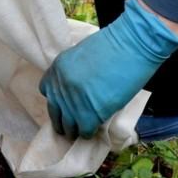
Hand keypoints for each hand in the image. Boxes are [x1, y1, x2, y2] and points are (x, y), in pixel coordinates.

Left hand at [39, 0, 177, 138]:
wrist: (131, 46)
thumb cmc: (113, 45)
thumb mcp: (81, 54)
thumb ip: (73, 71)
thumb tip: (76, 88)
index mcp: (57, 68)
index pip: (46, 91)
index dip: (57, 99)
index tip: (66, 104)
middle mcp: (60, 86)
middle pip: (54, 112)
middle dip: (63, 120)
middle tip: (72, 123)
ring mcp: (72, 102)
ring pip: (68, 126)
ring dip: (75, 129)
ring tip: (82, 130)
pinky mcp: (89, 114)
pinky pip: (84, 131)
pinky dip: (89, 132)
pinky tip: (95, 129)